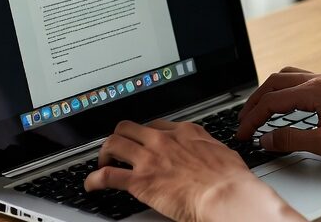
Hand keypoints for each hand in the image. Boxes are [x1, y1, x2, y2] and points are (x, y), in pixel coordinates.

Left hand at [84, 119, 303, 221]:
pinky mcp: (139, 181)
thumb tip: (210, 151)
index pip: (155, 125)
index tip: (142, 139)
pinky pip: (107, 176)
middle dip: (119, 136)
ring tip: (102, 163)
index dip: (145, 133)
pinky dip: (94, 179)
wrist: (226, 195)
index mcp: (184, 132)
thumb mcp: (221, 151)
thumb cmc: (229, 179)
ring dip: (104, 154)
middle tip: (117, 148)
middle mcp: (162, 140)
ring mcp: (149, 158)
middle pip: (129, 128)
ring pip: (113, 144)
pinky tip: (91, 184)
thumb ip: (207, 147)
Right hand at [236, 67, 320, 162]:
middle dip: (255, 101)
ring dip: (270, 91)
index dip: (252, 118)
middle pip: (274, 82)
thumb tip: (268, 138)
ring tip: (260, 108)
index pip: (271, 101)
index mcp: (314, 91)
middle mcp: (320, 79)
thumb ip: (293, 139)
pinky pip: (301, 79)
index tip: (243, 132)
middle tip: (244, 120)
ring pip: (288, 76)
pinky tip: (288, 102)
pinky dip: (286, 89)